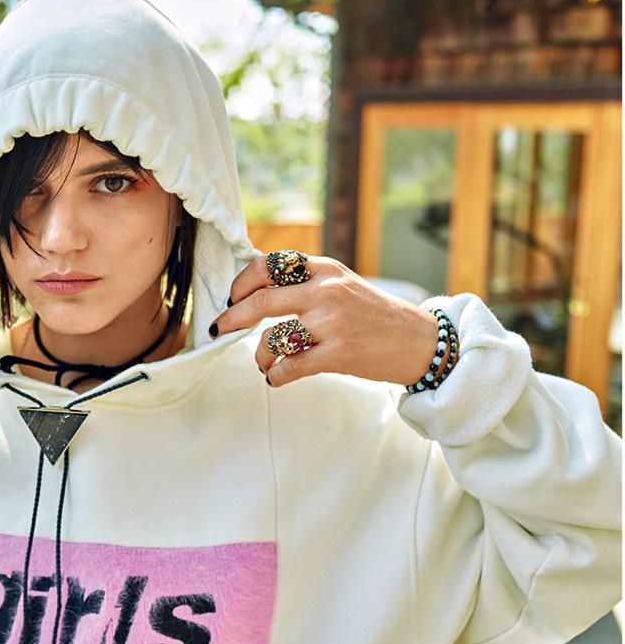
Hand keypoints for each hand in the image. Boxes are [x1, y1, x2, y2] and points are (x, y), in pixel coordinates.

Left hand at [208, 254, 449, 387]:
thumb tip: (258, 291)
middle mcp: (326, 292)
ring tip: (265, 363)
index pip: (269, 265)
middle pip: (260, 301)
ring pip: (272, 339)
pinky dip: (276, 375)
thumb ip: (308, 283)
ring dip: (259, 355)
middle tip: (221, 328)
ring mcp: (332, 323)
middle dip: (232, 317)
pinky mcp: (339, 354)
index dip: (242, 282)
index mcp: (325, 269)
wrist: (421, 341)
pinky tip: (276, 377)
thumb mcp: (343, 284)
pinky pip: (290, 367)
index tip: (232, 297)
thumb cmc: (376, 315)